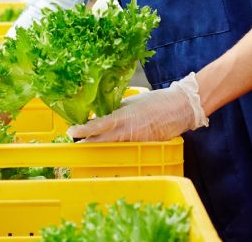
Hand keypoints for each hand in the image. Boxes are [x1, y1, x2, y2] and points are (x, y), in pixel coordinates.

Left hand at [66, 72, 208, 142]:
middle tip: (76, 142)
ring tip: (89, 143)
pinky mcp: (145, 146)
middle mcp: (129, 132)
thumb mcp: (130, 102)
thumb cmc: (155, 101)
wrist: (180, 108)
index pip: (99, 125)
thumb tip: (99, 116)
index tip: (71, 131)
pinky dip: (118, 148)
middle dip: (88, 142)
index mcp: (124, 117)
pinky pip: (127, 149)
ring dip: (101, 145)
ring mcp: (137, 141)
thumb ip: (115, 110)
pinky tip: (111, 146)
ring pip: (113, 147)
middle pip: (102, 141)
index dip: (84, 130)